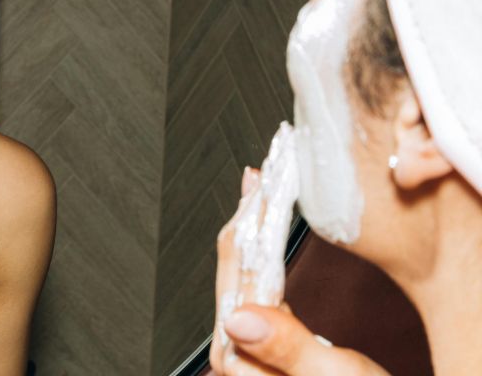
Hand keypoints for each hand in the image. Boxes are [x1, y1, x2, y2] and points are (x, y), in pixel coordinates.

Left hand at [210, 169, 388, 375]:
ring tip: (261, 186)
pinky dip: (261, 251)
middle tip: (265, 167)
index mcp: (242, 356)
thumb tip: (238, 318)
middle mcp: (236, 352)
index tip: (268, 178)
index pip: (242, 268)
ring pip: (242, 270)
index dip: (255, 217)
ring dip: (253, 225)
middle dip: (250, 211)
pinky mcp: (265, 347)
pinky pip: (256, 286)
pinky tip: (265, 233)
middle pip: (236, 264)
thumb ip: (287, 349)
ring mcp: (248, 348)